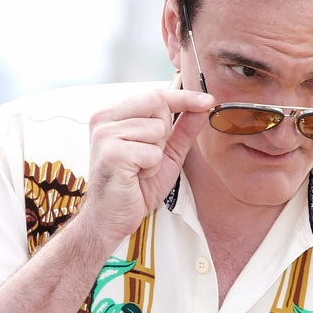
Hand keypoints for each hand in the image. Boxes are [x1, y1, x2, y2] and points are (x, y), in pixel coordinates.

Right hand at [79, 87, 213, 245]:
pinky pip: (152, 152)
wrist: (113, 217)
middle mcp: (104, 119)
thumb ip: (183, 129)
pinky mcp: (111, 153)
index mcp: (113, 115)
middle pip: (157, 105)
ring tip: (140, 168)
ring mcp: (105, 135)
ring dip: (157, 154)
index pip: (154, 95)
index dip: (183, 97)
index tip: (207, 99)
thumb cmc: (136, 186)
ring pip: (157, 130)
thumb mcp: (166, 153)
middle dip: (164, 133)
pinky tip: (136, 176)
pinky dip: (151, 167)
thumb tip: (203, 106)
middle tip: (148, 156)